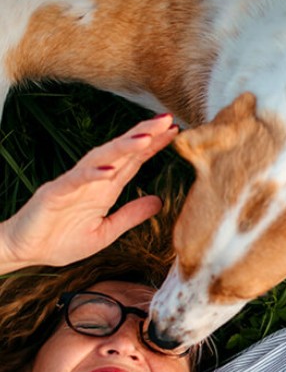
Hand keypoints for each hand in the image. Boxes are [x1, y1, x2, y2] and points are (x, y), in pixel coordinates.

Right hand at [0, 114, 177, 272]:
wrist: (24, 251)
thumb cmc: (61, 241)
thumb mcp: (106, 232)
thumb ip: (130, 215)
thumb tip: (159, 201)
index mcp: (105, 188)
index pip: (133, 161)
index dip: (153, 146)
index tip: (174, 131)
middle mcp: (91, 180)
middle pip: (121, 152)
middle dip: (143, 135)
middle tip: (166, 120)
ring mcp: (73, 184)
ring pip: (100, 159)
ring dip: (123, 147)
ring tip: (146, 137)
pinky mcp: (54, 194)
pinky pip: (74, 181)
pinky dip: (92, 174)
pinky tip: (109, 169)